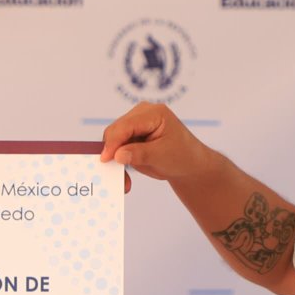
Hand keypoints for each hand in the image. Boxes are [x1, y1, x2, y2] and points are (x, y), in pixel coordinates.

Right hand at [99, 103, 218, 185]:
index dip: (113, 142)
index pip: (126, 125)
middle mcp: (142, 114)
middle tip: (117, 176)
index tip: (105, 159)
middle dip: (113, 153)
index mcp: (153, 113)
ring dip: (115, 161)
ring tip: (125, 182)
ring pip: (113, 141)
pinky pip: (116, 148)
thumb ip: (139, 153)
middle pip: (116, 131)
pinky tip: (126, 178)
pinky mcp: (131, 136)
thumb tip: (117, 155)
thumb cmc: (182, 156)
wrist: (189, 164)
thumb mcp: (162, 156)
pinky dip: (118, 163)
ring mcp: (135, 124)